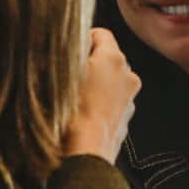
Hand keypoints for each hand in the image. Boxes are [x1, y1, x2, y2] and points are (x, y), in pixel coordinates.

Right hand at [63, 28, 140, 162]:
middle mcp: (128, 75)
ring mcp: (129, 98)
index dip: (82, 38)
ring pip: (111, 79)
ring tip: (75, 96)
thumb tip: (61, 46)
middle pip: (108, 56)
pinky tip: (84, 111)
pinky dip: (101, 101)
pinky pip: (113, 99)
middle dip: (90, 62)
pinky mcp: (127, 116)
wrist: (84, 155)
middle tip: (68, 74)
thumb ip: (64, 54)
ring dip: (96, 82)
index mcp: (113, 59)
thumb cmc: (70, 116)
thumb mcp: (58, 74)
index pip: (101, 33)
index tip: (69, 49)